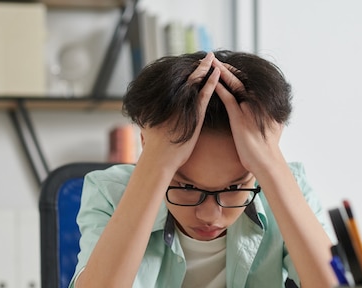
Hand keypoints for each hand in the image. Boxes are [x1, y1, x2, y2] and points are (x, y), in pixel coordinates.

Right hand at [139, 52, 220, 172]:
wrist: (160, 157)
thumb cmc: (155, 146)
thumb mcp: (149, 126)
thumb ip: (150, 118)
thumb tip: (145, 119)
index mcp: (164, 100)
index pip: (177, 81)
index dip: (187, 72)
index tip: (193, 65)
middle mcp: (173, 98)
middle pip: (187, 76)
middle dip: (197, 66)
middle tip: (206, 55)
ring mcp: (185, 104)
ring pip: (196, 81)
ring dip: (205, 68)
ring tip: (212, 57)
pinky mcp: (195, 113)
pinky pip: (205, 92)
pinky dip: (212, 81)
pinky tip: (217, 71)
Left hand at [212, 58, 284, 174]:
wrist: (266, 160)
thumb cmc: (268, 147)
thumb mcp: (274, 125)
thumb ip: (269, 115)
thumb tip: (272, 114)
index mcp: (264, 101)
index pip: (247, 81)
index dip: (235, 73)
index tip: (225, 66)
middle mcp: (258, 101)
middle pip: (240, 78)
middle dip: (225, 67)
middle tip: (213, 58)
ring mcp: (249, 107)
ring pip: (233, 83)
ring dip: (220, 72)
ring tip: (209, 63)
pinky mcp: (239, 116)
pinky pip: (227, 97)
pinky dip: (218, 87)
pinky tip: (210, 80)